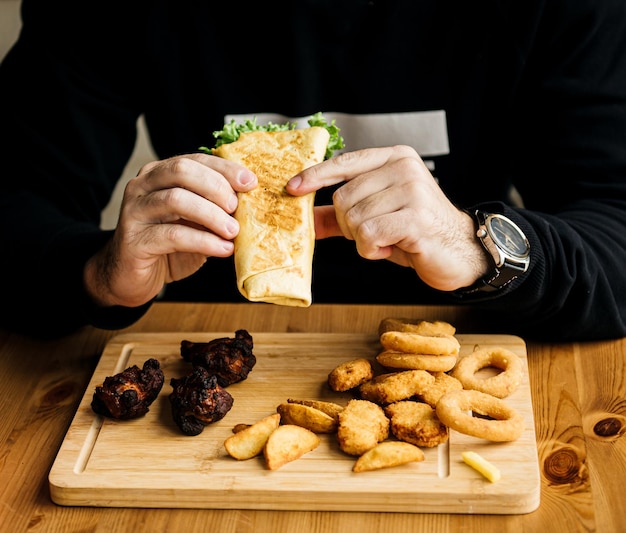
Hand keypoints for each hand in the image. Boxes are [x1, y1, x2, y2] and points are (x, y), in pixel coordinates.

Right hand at [84, 153, 256, 307]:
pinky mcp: (133, 239)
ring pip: (176, 199)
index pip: (195, 160)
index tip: (250, 182)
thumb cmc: (168, 246)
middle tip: (237, 208)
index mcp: (159, 174)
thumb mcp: (196, 222)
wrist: (132, 277)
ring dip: (212, 215)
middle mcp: (142, 185)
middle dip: (216, 186)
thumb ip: (214, 207)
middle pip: (182, 171)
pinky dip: (203, 241)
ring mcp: (134, 210)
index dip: (225, 168)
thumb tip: (250, 202)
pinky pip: (172, 235)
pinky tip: (223, 249)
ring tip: (233, 231)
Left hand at [286, 145, 488, 291]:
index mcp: (394, 158)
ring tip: (388, 240)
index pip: (344, 163)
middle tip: (374, 234)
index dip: (315, 176)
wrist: (459, 251)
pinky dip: (372, 250)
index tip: (292, 188)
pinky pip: (369, 235)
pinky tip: (393, 248)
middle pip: (343, 198)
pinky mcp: (415, 216)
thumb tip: (306, 220)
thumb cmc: (415, 232)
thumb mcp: (375, 217)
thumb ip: (342, 215)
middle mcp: (403, 167)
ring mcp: (412, 189)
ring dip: (363, 241)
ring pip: (354, 219)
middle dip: (349, 226)